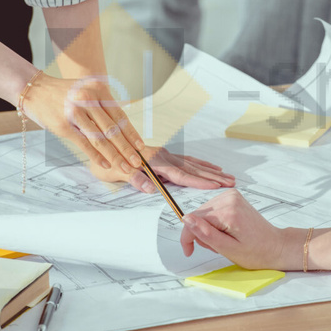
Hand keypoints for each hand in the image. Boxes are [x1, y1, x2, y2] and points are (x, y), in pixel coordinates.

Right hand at [22, 74, 144, 174]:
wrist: (36, 90)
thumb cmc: (65, 94)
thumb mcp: (87, 91)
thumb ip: (104, 106)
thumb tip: (123, 128)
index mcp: (98, 89)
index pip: (120, 116)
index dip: (131, 133)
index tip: (141, 147)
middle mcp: (88, 99)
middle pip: (112, 129)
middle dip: (127, 148)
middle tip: (137, 162)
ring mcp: (75, 112)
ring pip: (100, 138)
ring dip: (115, 156)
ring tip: (125, 167)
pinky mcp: (64, 125)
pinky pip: (84, 144)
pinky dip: (97, 156)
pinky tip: (106, 164)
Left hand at [89, 146, 235, 191]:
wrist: (99, 142)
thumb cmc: (105, 160)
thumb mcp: (114, 172)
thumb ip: (133, 179)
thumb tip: (150, 188)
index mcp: (152, 160)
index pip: (179, 173)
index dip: (198, 180)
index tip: (214, 185)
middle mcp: (161, 155)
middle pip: (191, 168)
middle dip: (213, 176)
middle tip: (231, 182)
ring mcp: (164, 154)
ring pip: (192, 164)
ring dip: (210, 171)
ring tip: (227, 176)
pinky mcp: (164, 155)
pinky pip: (186, 160)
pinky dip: (201, 164)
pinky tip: (210, 167)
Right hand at [180, 189, 304, 270]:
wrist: (275, 246)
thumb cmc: (256, 252)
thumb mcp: (228, 249)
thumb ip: (205, 234)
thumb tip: (186, 219)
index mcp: (228, 211)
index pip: (193, 219)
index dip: (188, 237)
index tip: (189, 252)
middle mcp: (229, 198)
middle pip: (198, 215)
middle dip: (201, 234)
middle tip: (217, 247)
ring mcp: (231, 195)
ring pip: (203, 213)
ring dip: (208, 229)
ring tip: (223, 241)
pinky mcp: (232, 197)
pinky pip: (212, 210)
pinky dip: (214, 224)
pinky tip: (225, 232)